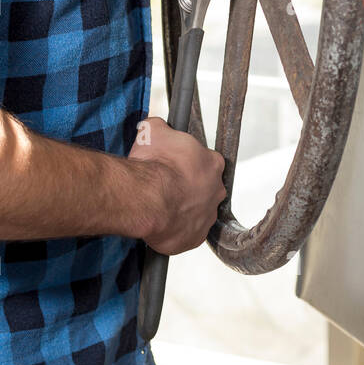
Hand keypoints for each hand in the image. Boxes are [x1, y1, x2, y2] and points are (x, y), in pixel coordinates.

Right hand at [127, 116, 225, 253]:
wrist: (147, 199)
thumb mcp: (153, 131)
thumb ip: (161, 127)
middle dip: (188, 187)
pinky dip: (175, 230)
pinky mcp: (194, 238)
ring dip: (182, 209)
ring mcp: (207, 216)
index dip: (188, 162)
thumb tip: (156, 126)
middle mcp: (216, 190)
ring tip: (160, 205)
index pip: (206, 160)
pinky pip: (186, 233)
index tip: (174, 164)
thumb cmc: (154, 165)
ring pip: (196, 212)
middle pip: (205, 187)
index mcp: (212, 163)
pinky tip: (160, 222)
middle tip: (167, 185)